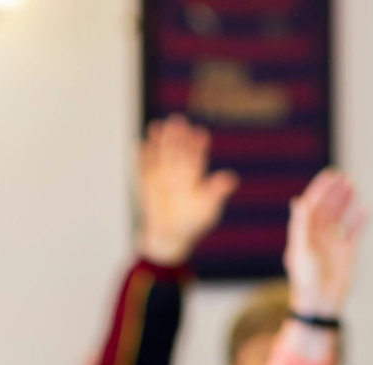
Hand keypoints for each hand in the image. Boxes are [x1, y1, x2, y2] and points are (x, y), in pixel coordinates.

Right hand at [136, 116, 236, 264]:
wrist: (169, 236)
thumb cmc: (192, 221)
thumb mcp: (208, 209)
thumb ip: (216, 192)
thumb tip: (232, 178)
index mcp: (195, 175)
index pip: (196, 157)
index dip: (198, 146)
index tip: (200, 133)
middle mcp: (178, 171)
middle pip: (178, 151)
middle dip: (178, 137)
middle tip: (178, 121)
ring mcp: (161, 176)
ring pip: (161, 155)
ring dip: (159, 141)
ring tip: (157, 127)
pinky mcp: (146, 183)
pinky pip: (144, 168)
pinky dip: (142, 157)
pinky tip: (140, 145)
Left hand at [283, 168, 366, 318]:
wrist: (320, 305)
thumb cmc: (306, 281)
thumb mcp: (300, 251)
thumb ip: (301, 225)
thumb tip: (298, 201)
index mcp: (304, 235)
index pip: (312, 206)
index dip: (320, 189)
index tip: (329, 175)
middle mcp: (318, 237)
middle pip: (327, 208)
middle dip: (334, 192)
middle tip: (344, 177)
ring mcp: (333, 244)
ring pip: (340, 217)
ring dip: (346, 202)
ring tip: (353, 186)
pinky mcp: (346, 253)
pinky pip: (354, 233)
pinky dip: (360, 221)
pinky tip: (366, 210)